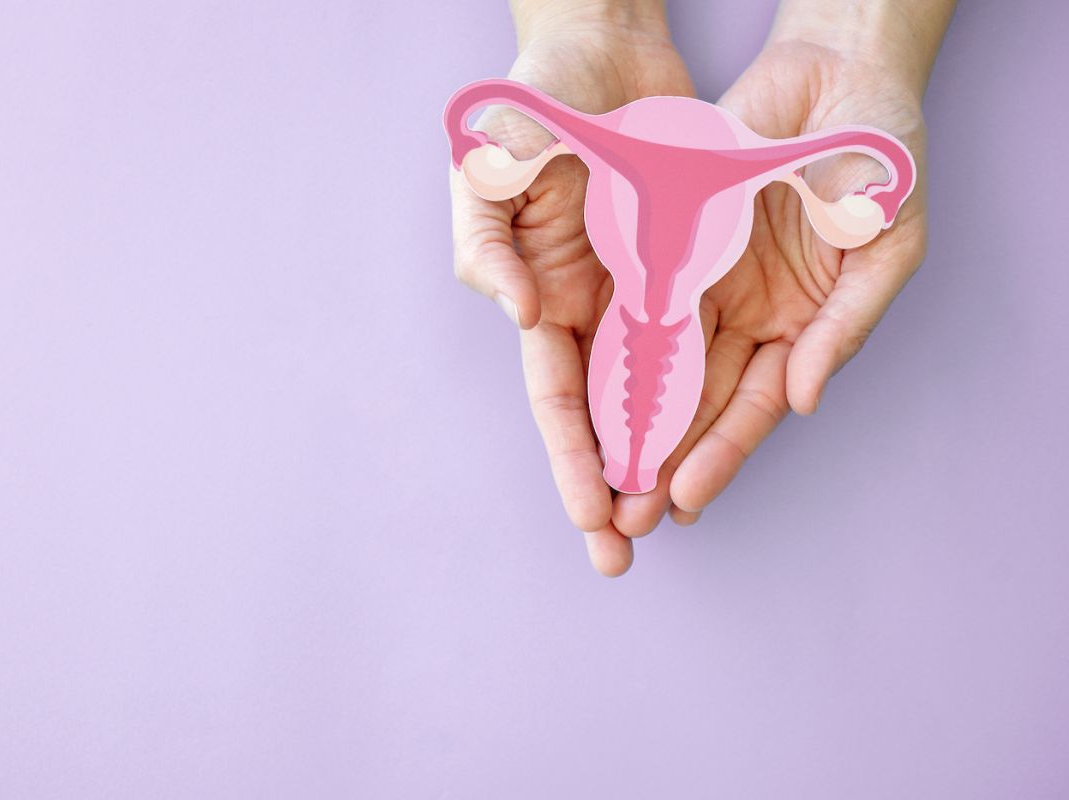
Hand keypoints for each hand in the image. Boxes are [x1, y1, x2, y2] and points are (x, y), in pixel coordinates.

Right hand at [450, 8, 691, 574]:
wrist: (603, 43)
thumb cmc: (533, 98)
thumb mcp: (488, 162)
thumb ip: (487, 241)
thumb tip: (520, 315)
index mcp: (538, 293)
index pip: (554, 397)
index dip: (571, 459)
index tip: (592, 518)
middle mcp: (587, 305)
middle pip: (600, 414)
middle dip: (611, 484)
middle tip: (626, 553)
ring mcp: (637, 288)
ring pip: (654, 391)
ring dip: (661, 453)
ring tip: (675, 514)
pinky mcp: (683, 262)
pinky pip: (701, 335)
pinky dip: (705, 387)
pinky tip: (717, 434)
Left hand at [609, 36, 930, 539]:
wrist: (838, 72)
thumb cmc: (881, 158)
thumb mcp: (884, 247)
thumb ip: (844, 326)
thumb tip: (802, 400)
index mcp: (800, 327)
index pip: (748, 408)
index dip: (718, 455)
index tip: (684, 499)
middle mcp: (744, 315)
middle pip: (694, 402)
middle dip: (662, 461)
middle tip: (627, 518)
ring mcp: (703, 280)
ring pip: (656, 365)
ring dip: (629, 422)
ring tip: (600, 477)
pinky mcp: (668, 242)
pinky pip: (634, 302)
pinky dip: (614, 347)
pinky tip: (589, 393)